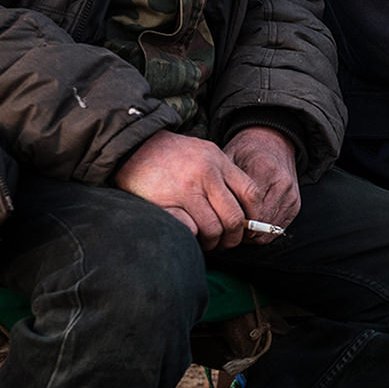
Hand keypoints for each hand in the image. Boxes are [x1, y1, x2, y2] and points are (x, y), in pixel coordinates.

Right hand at [114, 130, 263, 249]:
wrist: (134, 145)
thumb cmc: (172, 155)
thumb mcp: (204, 153)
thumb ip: (225, 175)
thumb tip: (246, 212)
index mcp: (217, 161)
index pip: (250, 194)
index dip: (254, 217)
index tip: (250, 229)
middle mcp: (204, 175)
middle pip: (233, 218)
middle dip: (233, 237)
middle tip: (226, 241)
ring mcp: (184, 190)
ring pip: (213, 229)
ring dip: (212, 242)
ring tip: (205, 240)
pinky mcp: (164, 204)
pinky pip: (189, 230)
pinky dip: (192, 237)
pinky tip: (189, 233)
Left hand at [222, 125, 301, 239]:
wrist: (273, 141)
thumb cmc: (246, 151)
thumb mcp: (228, 159)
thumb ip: (223, 184)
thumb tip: (214, 213)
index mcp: (264, 169)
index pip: (248, 209)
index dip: (232, 221)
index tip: (221, 222)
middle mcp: (282, 183)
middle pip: (260, 223)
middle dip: (243, 230)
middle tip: (228, 228)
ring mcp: (291, 195)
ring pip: (270, 230)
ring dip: (254, 234)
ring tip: (239, 225)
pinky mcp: (295, 204)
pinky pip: (278, 228)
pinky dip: (264, 231)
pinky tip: (252, 222)